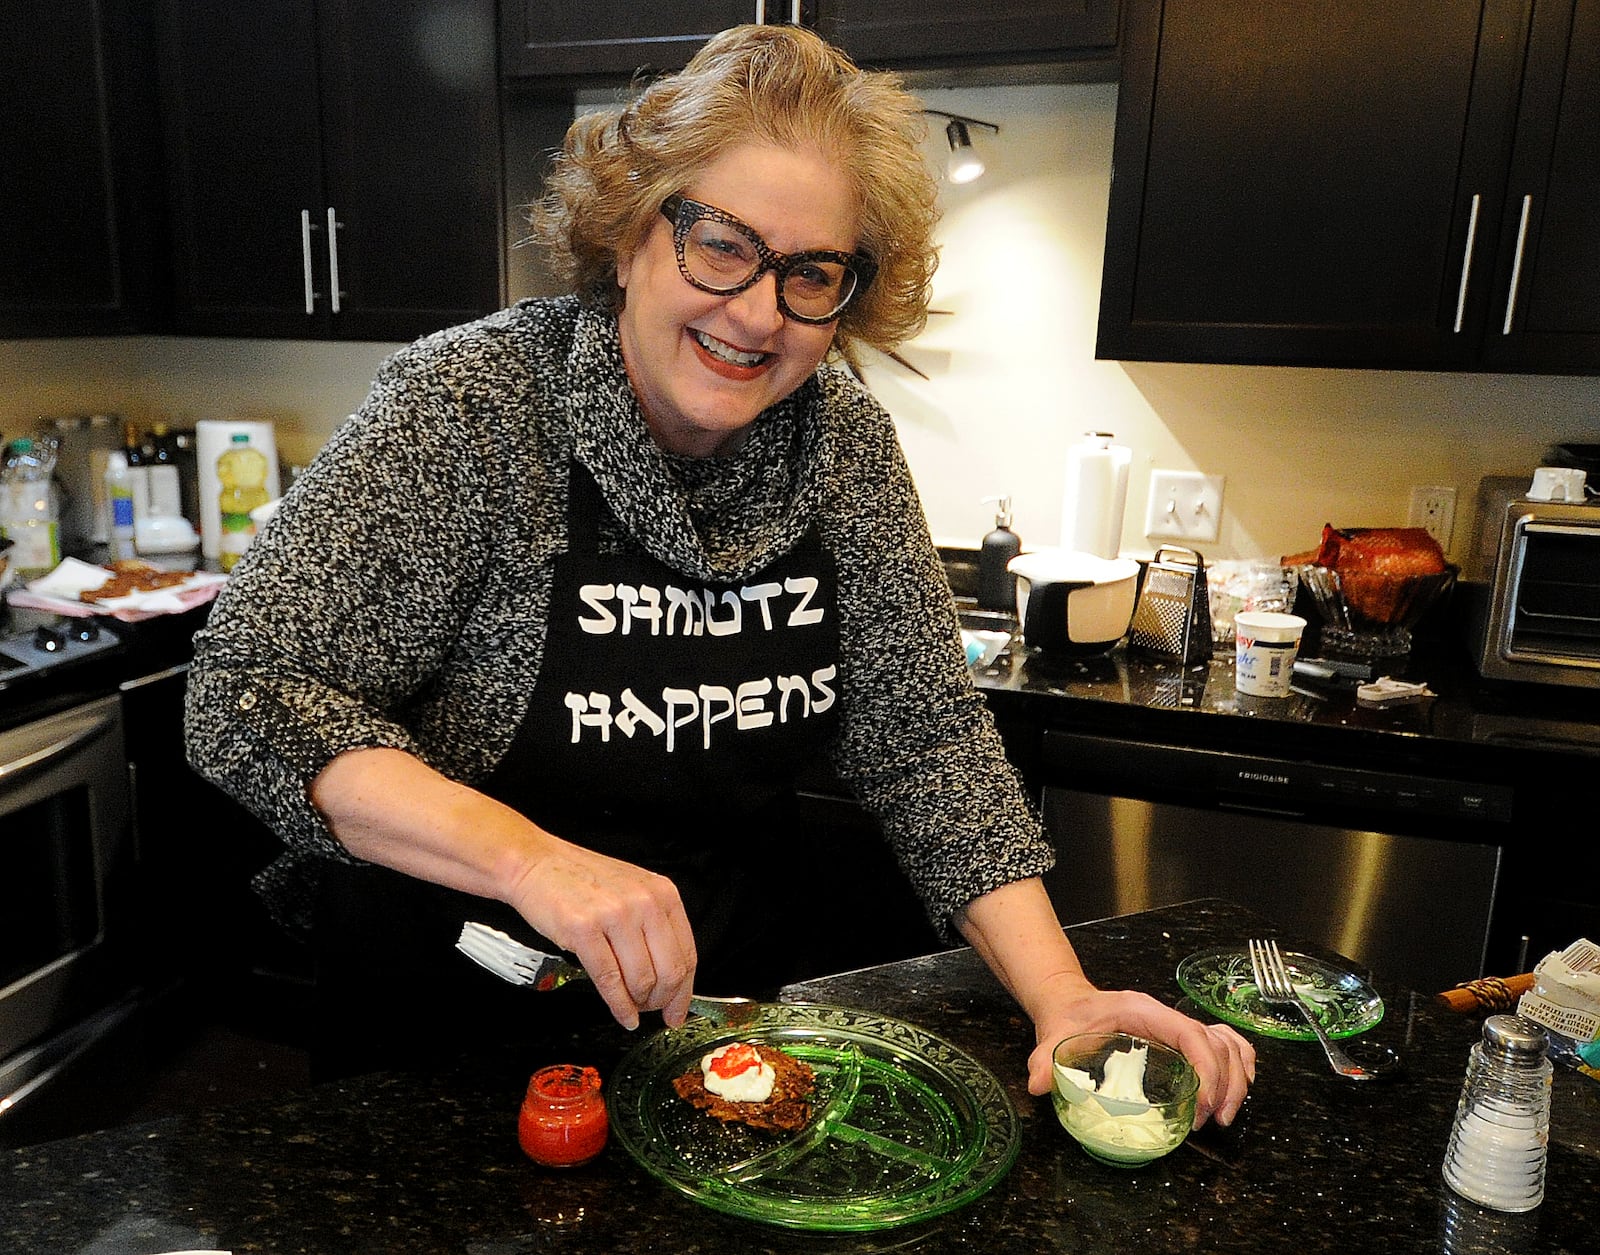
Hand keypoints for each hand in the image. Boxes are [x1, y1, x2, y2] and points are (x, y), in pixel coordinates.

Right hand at [503, 838, 698, 1032]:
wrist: (537, 863)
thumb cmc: (582, 880)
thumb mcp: (633, 891)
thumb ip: (655, 925)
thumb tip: (670, 975)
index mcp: (662, 893)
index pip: (687, 954)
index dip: (684, 991)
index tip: (678, 1010)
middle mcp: (644, 902)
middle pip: (670, 971)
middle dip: (663, 1002)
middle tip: (654, 1013)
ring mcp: (614, 915)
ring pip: (642, 980)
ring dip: (639, 1004)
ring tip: (633, 1009)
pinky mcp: (584, 930)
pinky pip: (609, 980)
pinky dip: (619, 1006)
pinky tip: (622, 1014)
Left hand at [1025, 982, 1255, 1128]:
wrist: (1069, 1003)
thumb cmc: (1068, 1017)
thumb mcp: (1054, 1034)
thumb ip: (1043, 1058)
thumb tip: (1037, 1084)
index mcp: (1144, 1012)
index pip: (1191, 1034)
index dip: (1206, 1068)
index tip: (1200, 1105)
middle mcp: (1167, 1016)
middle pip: (1218, 1043)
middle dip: (1224, 1084)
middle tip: (1211, 1122)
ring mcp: (1177, 1026)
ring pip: (1228, 1044)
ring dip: (1235, 1080)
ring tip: (1222, 1116)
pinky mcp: (1182, 1037)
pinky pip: (1225, 1043)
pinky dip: (1238, 1065)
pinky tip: (1234, 1090)